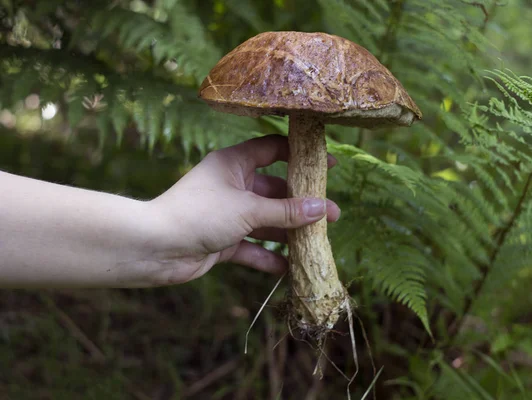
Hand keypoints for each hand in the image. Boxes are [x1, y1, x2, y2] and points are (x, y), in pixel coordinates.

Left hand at [146, 135, 339, 284]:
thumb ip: (286, 211)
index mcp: (234, 163)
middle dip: (302, 204)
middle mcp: (232, 185)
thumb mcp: (248, 209)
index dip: (301, 155)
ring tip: (318, 242)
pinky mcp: (222, 240)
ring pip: (266, 221)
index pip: (273, 150)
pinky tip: (289, 268)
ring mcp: (228, 214)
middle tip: (333, 215)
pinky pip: (252, 247)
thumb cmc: (199, 214)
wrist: (154, 248)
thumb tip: (323, 208)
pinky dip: (268, 257)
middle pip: (275, 191)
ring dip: (289, 232)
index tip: (328, 165)